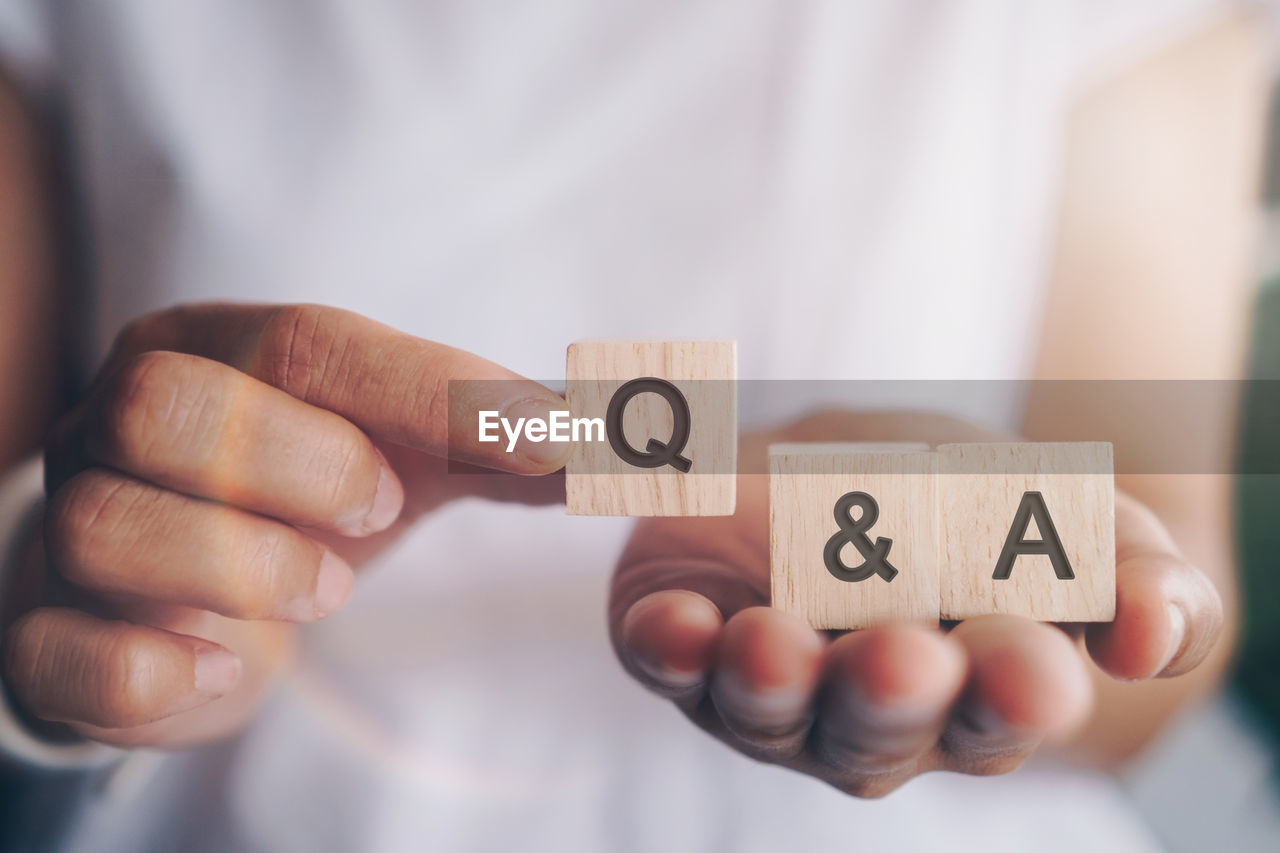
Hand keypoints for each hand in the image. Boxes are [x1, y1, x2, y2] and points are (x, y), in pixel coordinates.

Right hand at [1, 303, 566, 747]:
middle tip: (378, 516)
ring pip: (108, 522)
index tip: (533, 446)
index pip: (309, 342)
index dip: (424, 394)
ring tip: (321, 589)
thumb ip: (507, 440)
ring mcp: (70, 524)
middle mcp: (118, 420)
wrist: (185, 590)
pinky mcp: (50, 635)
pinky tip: (229, 665)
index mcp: (214, 349)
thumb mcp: (407, 451)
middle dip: (301, 465)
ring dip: (245, 566)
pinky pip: (62, 650)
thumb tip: (634, 435)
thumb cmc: (306, 500)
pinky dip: (158, 669)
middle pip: (169, 406)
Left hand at [609, 411, 1223, 796]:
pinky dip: (666, 643)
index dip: (1014, 689)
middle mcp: (870, 711)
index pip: (1002, 708)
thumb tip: (1153, 636)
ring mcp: (773, 687)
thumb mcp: (1079, 521)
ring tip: (772, 641)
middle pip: (879, 726)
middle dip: (889, 695)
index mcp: (979, 691)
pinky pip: (667, 656)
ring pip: (768, 706)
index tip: (1029, 661)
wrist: (867, 462)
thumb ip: (1137, 579)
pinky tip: (672, 622)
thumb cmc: (984, 508)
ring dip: (768, 679)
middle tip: (905, 657)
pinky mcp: (689, 641)